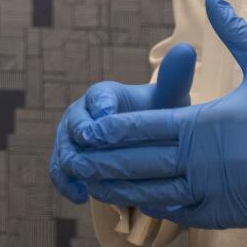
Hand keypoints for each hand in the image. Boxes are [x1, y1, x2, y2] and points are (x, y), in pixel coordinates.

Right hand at [50, 43, 196, 203]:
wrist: (142, 142)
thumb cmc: (156, 118)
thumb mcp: (168, 100)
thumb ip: (174, 78)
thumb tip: (187, 49)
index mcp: (104, 95)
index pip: (98, 97)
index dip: (102, 108)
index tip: (108, 117)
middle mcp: (82, 113)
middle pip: (74, 123)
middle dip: (83, 136)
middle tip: (93, 148)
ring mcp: (71, 138)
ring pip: (64, 148)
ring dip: (74, 163)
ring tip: (88, 179)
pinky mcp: (66, 159)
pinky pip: (59, 171)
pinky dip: (67, 183)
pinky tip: (81, 196)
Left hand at [76, 0, 246, 228]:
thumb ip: (233, 31)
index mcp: (211, 124)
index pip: (146, 128)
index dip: (111, 131)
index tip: (84, 129)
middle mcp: (208, 163)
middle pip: (142, 164)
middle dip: (105, 161)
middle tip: (73, 157)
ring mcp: (221, 194)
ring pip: (158, 194)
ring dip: (123, 188)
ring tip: (93, 183)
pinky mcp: (236, 216)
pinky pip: (185, 215)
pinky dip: (158, 208)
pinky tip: (142, 201)